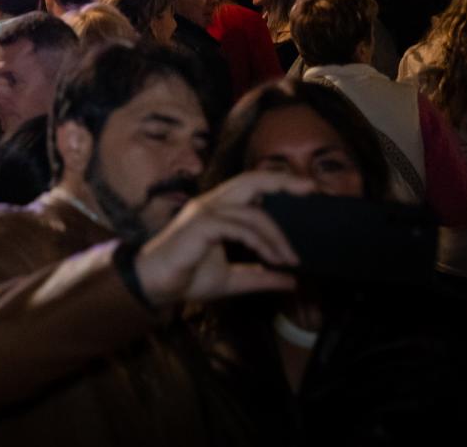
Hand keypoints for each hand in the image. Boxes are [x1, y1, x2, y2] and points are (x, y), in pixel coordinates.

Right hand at [134, 171, 315, 307]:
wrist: (156, 286)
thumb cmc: (187, 278)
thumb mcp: (233, 280)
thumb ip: (260, 277)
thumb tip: (291, 280)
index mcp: (218, 210)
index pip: (251, 187)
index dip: (277, 184)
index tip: (307, 190)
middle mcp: (211, 204)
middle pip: (251, 180)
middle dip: (282, 182)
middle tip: (310, 189)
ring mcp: (205, 212)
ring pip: (252, 212)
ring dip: (277, 237)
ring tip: (291, 260)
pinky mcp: (201, 226)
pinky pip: (240, 228)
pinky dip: (261, 242)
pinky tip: (272, 260)